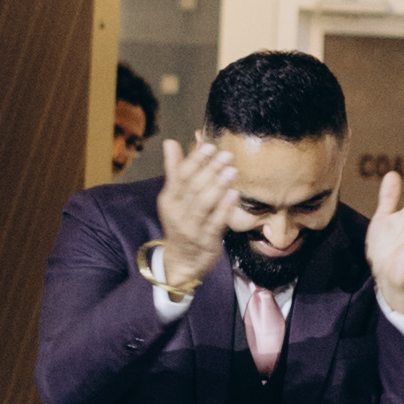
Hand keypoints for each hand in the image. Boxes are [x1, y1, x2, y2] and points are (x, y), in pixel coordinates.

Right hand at [153, 137, 236, 296]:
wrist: (181, 261)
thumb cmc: (181, 222)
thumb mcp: (174, 197)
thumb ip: (175, 170)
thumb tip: (170, 142)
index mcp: (169, 199)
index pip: (180, 176)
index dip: (195, 160)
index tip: (209, 146)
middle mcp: (177, 212)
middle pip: (193, 188)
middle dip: (210, 170)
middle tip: (227, 155)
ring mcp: (191, 228)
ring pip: (203, 204)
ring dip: (218, 186)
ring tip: (232, 171)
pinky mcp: (206, 240)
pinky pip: (215, 222)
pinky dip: (224, 208)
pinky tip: (235, 194)